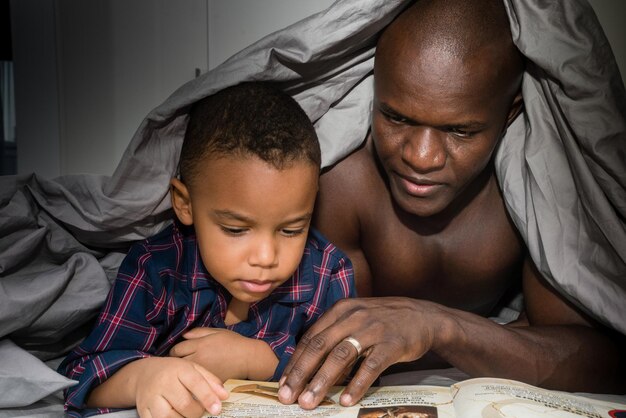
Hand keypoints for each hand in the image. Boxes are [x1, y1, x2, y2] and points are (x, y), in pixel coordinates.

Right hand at [134, 357, 227, 417]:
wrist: (144, 374)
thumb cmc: (173, 372)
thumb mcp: (192, 369)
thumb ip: (210, 381)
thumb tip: (224, 396)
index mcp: (178, 369)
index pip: (195, 383)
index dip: (208, 397)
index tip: (217, 409)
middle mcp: (163, 383)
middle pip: (184, 404)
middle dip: (197, 412)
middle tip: (201, 411)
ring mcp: (151, 398)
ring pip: (170, 417)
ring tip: (188, 414)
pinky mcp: (143, 410)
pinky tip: (177, 417)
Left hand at [169, 327, 250, 379]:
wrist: (249, 358)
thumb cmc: (234, 343)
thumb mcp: (217, 332)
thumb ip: (198, 332)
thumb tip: (184, 335)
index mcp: (200, 344)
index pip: (176, 349)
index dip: (176, 350)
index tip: (178, 352)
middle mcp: (199, 358)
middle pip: (177, 362)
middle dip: (176, 361)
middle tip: (179, 362)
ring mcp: (203, 371)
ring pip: (184, 373)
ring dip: (183, 371)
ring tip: (185, 370)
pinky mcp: (208, 380)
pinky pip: (195, 380)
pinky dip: (193, 379)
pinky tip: (196, 377)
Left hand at [277, 297, 444, 408]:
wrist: (424, 317)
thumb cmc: (384, 321)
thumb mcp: (356, 318)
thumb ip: (334, 334)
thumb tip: (308, 364)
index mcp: (340, 310)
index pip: (310, 338)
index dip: (295, 362)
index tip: (283, 383)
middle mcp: (353, 316)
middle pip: (320, 346)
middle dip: (301, 373)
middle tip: (288, 396)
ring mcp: (373, 329)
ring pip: (341, 355)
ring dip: (322, 381)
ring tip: (309, 401)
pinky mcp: (392, 344)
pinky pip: (371, 365)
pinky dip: (357, 383)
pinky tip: (346, 399)